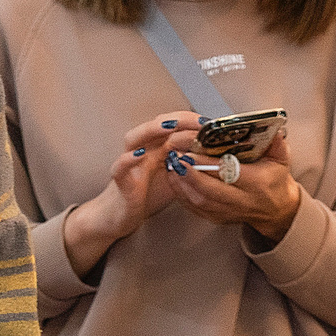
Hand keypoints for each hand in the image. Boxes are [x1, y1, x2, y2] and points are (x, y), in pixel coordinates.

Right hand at [60, 112, 197, 276]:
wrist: (120, 216)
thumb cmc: (147, 194)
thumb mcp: (175, 176)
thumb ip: (189, 164)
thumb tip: (215, 157)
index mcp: (155, 148)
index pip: (172, 126)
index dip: (190, 120)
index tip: (211, 123)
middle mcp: (141, 150)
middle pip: (156, 125)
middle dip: (178, 119)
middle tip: (199, 121)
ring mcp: (129, 164)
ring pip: (135, 138)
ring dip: (152, 130)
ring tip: (169, 126)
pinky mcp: (120, 181)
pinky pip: (120, 167)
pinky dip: (128, 159)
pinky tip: (140, 155)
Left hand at [159, 123, 302, 238]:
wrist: (275, 209)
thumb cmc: (275, 180)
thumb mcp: (281, 158)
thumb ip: (276, 142)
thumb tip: (273, 128)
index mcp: (257, 184)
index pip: (229, 173)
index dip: (208, 163)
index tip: (192, 151)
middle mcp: (242, 201)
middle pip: (209, 190)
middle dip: (189, 173)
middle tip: (175, 157)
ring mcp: (228, 212)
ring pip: (199, 200)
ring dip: (181, 183)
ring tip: (171, 165)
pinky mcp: (217, 218)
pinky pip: (195, 208)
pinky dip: (181, 193)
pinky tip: (174, 179)